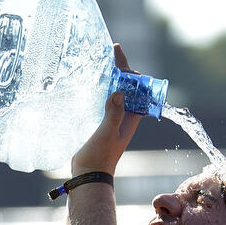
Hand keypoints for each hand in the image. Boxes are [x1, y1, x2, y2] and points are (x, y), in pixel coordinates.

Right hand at [70, 45, 142, 175]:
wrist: (88, 174)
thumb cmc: (100, 156)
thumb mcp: (107, 133)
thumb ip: (114, 113)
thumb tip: (120, 92)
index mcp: (131, 117)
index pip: (137, 89)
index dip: (131, 72)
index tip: (120, 57)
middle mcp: (124, 116)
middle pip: (127, 87)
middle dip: (121, 69)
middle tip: (113, 50)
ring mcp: (112, 118)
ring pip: (115, 92)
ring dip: (110, 77)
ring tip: (102, 59)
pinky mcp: (99, 121)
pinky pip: (103, 100)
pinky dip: (100, 88)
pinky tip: (91, 81)